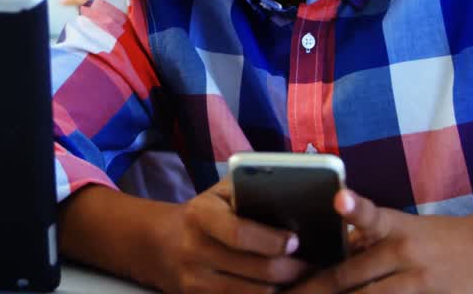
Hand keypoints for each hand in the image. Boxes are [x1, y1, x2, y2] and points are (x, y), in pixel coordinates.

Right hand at [151, 179, 309, 292]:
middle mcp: (194, 250)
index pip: (239, 233)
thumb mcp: (219, 193)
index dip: (272, 240)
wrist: (160, 244)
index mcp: (200, 215)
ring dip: (284, 288)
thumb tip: (295, 199)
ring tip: (302, 278)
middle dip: (292, 269)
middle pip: (256, 270)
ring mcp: (195, 282)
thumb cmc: (204, 214)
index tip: (296, 241)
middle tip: (312, 264)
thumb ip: (249, 189)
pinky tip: (280, 289)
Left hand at [288, 190, 472, 293]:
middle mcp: (403, 253)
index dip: (354, 208)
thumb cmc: (435, 238)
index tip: (339, 200)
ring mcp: (418, 283)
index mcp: (392, 227)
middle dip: (310, 290)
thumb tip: (322, 253)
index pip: (370, 215)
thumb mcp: (401, 227)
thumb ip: (364, 240)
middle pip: (349, 276)